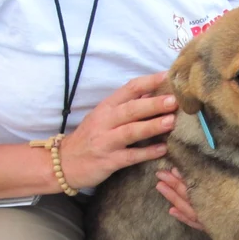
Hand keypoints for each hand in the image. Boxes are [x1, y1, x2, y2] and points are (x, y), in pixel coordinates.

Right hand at [59, 72, 176, 188]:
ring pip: (131, 131)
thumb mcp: (104, 117)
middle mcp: (105, 122)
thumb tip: (152, 92)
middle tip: (174, 101)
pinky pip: (130, 156)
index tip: (168, 76)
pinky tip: (162, 150)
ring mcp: (106, 141)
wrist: (64, 163)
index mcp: (106, 107)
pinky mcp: (108, 161)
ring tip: (171, 122)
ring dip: (152, 126)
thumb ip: (126, 106)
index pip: (129, 89)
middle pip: (131, 109)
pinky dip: (147, 153)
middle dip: (153, 104)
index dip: (149, 82)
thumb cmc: (90, 137)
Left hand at [156, 169, 238, 230]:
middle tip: (160, 173)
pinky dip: (182, 217)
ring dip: (173, 197)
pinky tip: (171, 212)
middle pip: (191, 197)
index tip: (175, 168)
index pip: (203, 187)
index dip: (188, 178)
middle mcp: (217, 211)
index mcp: (227, 199)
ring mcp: (213, 220)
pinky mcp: (212, 227)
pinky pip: (194, 223)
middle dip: (174, 185)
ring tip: (159, 185)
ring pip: (189, 208)